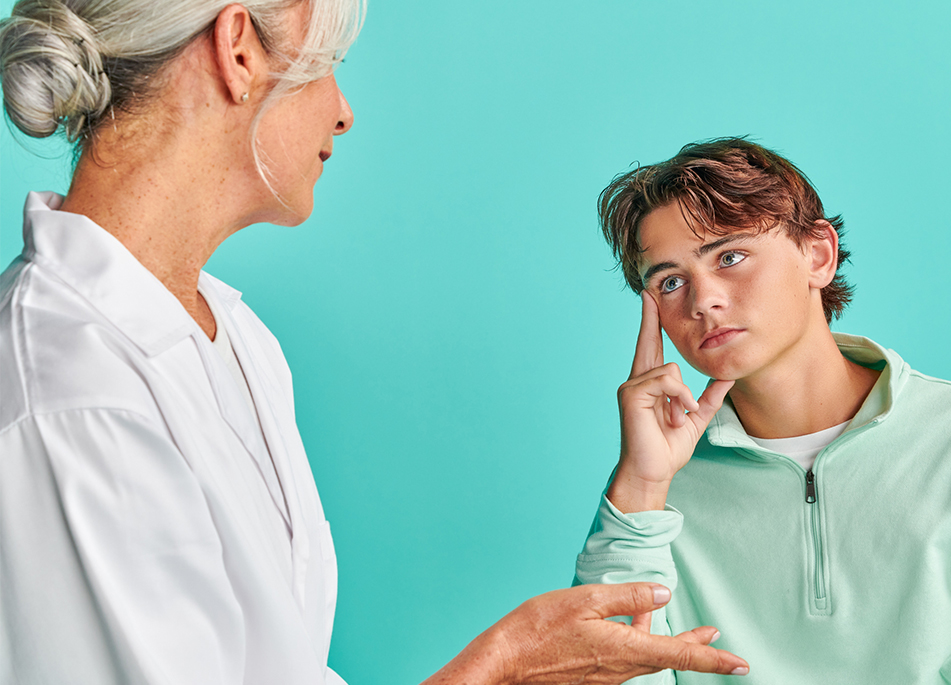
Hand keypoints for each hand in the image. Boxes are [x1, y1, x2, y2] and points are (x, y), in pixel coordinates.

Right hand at [421, 583, 748, 683]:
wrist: (502, 664)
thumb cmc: (536, 630)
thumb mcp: (584, 600)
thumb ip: (626, 596)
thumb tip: (662, 593)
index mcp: (623, 648)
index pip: (680, 653)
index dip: (714, 658)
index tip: (741, 662)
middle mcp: (619, 668)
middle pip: (669, 659)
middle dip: (698, 652)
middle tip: (722, 646)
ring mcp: (605, 675)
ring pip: (648, 658)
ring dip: (670, 646)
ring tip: (689, 634)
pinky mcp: (591, 675)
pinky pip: (626, 659)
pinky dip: (640, 643)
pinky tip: (634, 626)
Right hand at [608, 295, 733, 511]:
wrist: (652, 471)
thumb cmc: (667, 448)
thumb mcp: (696, 417)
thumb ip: (709, 396)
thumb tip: (726, 377)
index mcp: (651, 384)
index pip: (651, 347)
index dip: (651, 323)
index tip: (650, 301)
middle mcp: (637, 380)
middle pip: (646, 341)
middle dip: (649, 317)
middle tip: (649, 292)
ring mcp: (632, 386)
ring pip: (670, 368)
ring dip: (682, 396)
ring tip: (677, 418)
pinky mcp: (632, 394)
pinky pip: (666, 380)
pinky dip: (679, 397)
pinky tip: (676, 415)